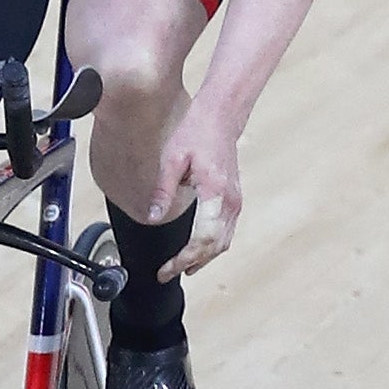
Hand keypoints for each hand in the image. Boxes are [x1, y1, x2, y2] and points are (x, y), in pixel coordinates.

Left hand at [149, 116, 242, 280]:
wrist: (221, 116)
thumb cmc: (198, 131)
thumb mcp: (172, 158)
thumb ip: (163, 191)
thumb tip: (153, 216)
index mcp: (214, 191)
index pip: (202, 238)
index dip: (183, 258)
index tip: (166, 269)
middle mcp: (229, 200)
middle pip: (215, 246)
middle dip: (191, 263)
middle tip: (167, 272)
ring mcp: (234, 200)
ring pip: (223, 241)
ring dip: (203, 258)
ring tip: (181, 268)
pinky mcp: (233, 198)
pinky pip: (226, 231)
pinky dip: (212, 245)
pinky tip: (197, 250)